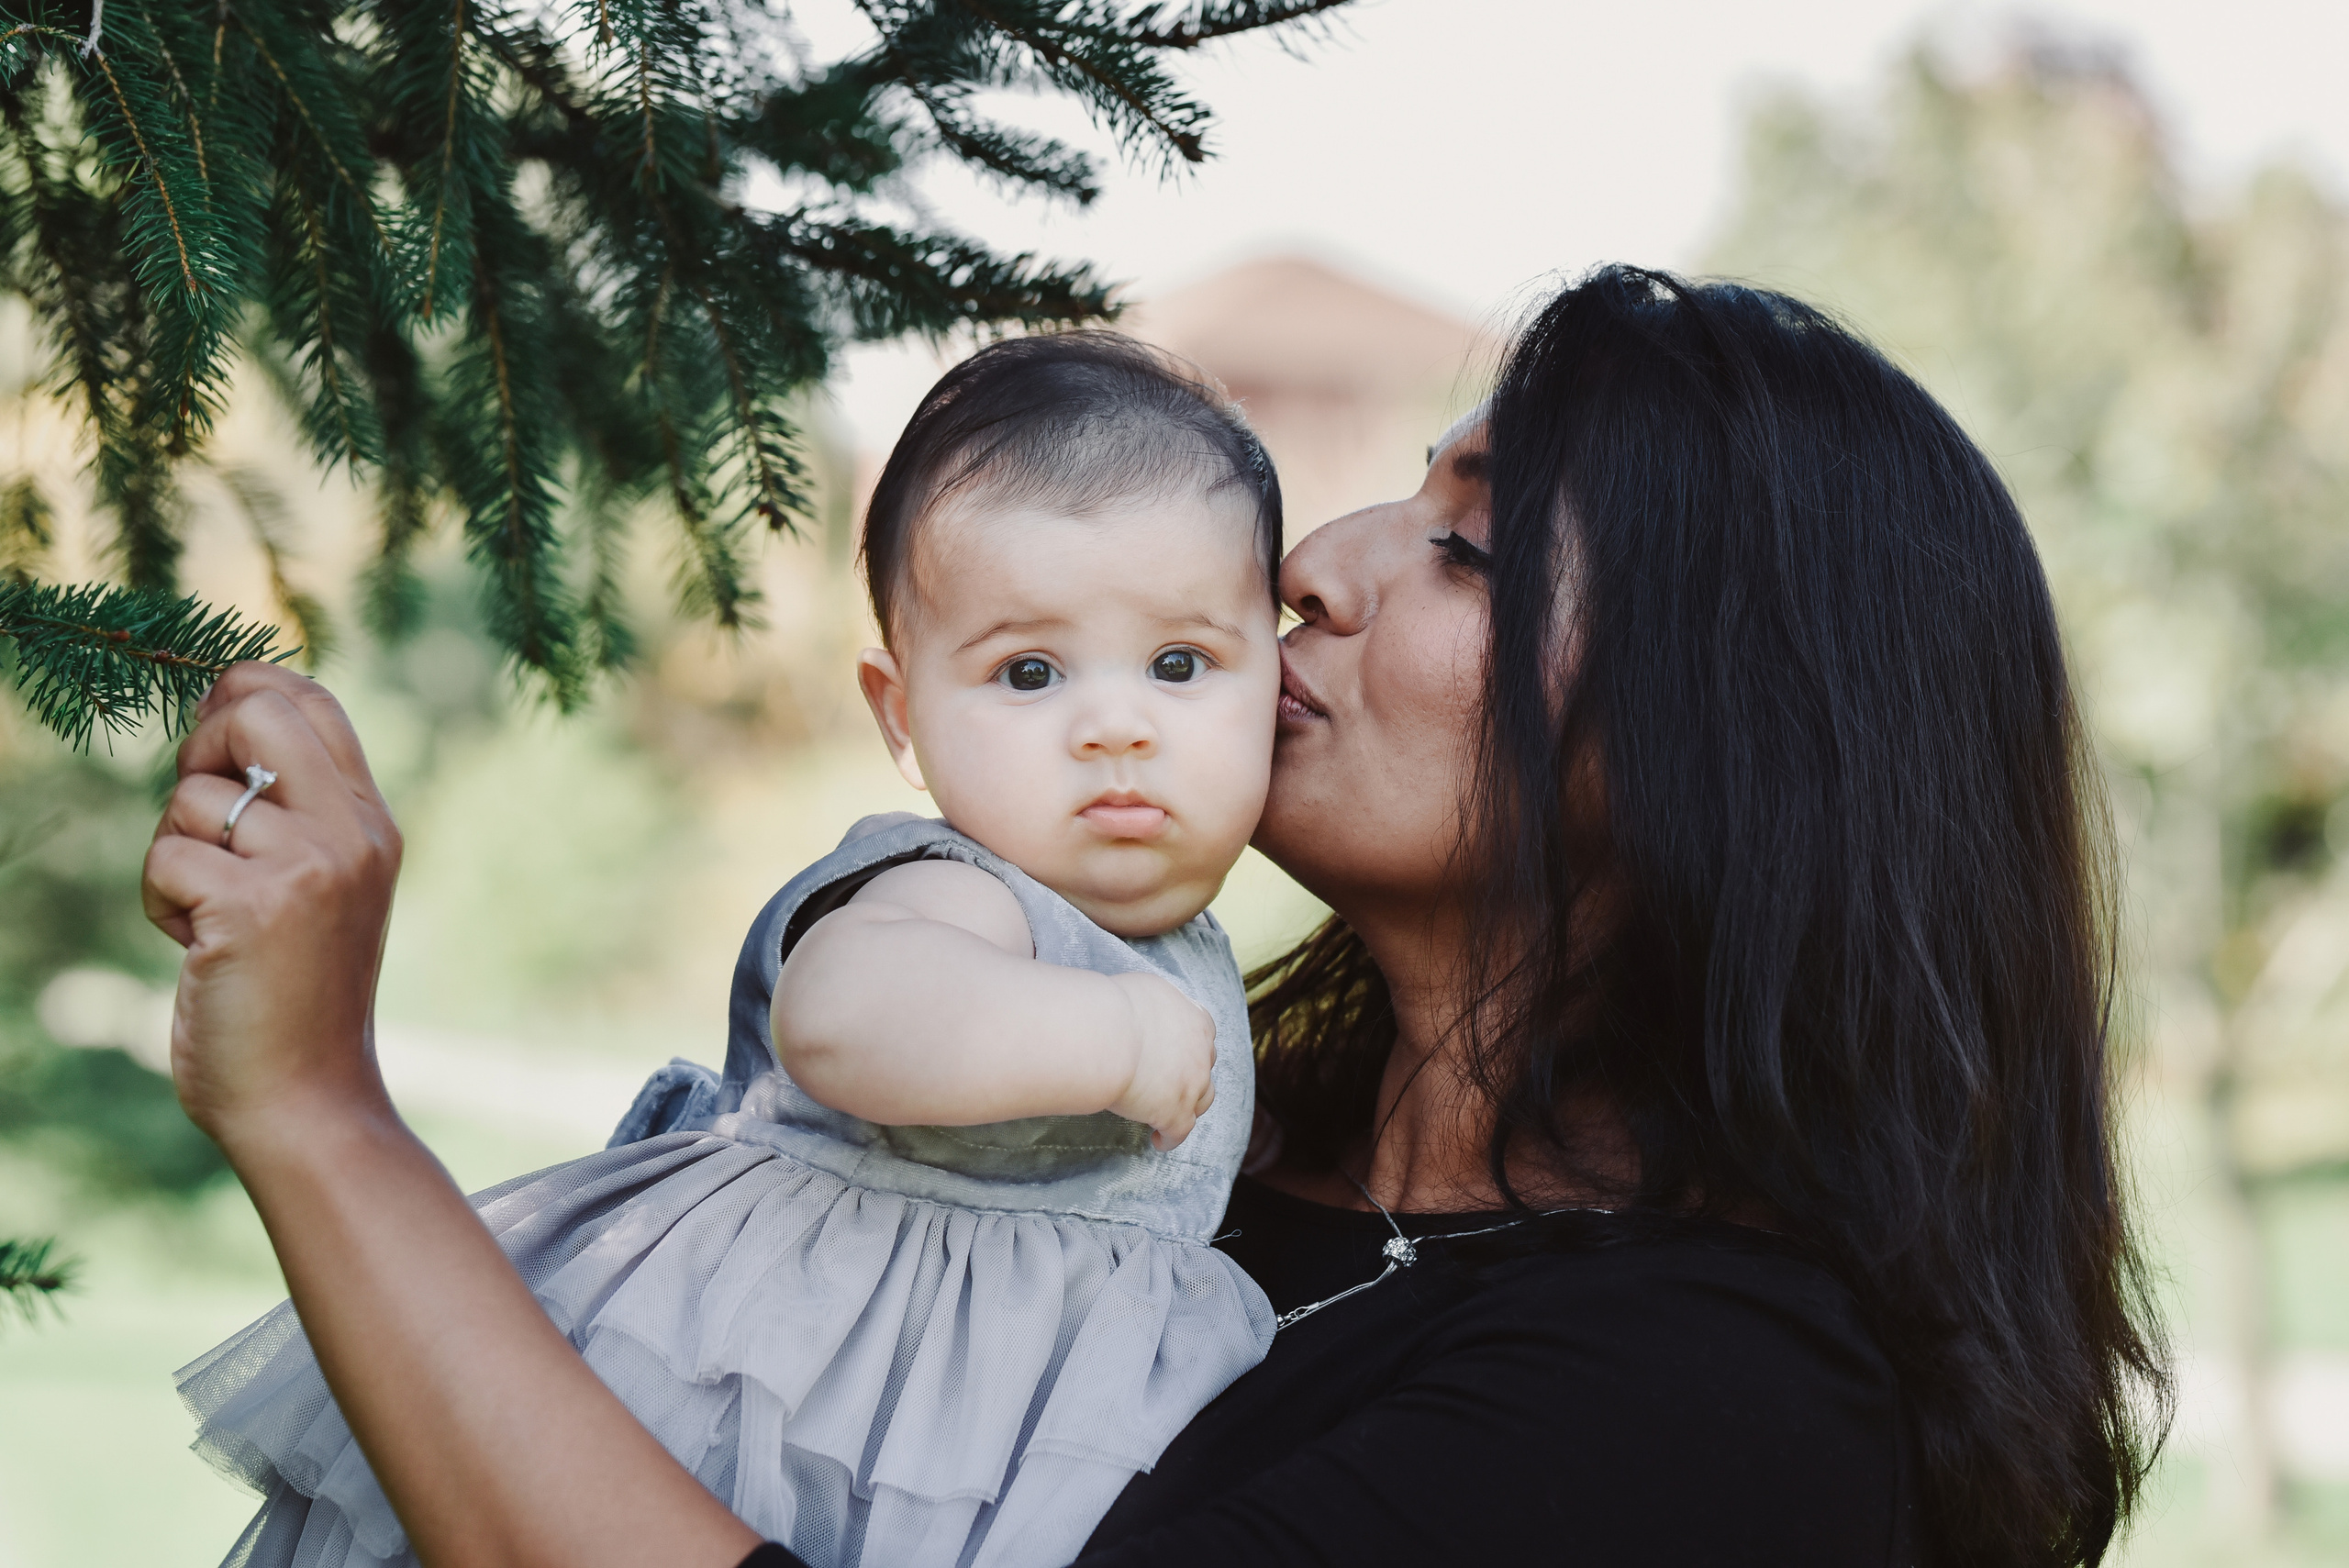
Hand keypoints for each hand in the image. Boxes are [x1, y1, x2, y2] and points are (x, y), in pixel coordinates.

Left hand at [142, 663, 401, 1151]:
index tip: (214, 749)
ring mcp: (309, 868)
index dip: (244, 695)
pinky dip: (160, 902)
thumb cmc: (299, 997)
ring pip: (195, 798)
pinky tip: (196, 948)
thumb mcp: (324, 886)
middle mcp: (352, 834)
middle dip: (201, 749)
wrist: (310, 1099)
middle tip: (203, 821)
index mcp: (372, 823)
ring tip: (208, 916)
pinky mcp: (253, 907)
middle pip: (256, 713)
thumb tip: (229, 719)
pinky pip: (166, 856)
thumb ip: (298, 811)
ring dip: (174, 852)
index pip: (313, 700)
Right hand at [1106, 971, 1216, 1149]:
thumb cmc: (1111, 1007)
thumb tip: (1139, 1011)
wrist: (1106, 1035)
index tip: (1178, 1049)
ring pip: (1202, 1100)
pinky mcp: (1175, 1113)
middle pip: (1205, 1065)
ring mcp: (1192, 1084)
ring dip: (1189, 1106)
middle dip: (1192, 1072)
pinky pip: (1179, 1131)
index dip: (1191, 1042)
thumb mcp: (1140, 990)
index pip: (1203, 1031)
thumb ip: (1151, 1004)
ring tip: (1171, 1113)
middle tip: (1172, 1081)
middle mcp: (1200, 1051)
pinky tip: (1158, 1141)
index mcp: (1193, 1018)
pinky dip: (1171, 1137)